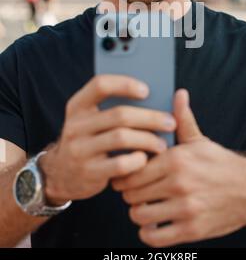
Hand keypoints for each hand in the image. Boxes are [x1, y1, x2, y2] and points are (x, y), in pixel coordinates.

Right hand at [39, 75, 176, 203]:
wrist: (60, 174)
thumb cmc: (88, 140)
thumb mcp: (90, 120)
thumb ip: (111, 108)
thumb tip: (154, 100)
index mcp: (77, 106)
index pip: (100, 85)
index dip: (125, 84)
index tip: (147, 90)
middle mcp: (75, 125)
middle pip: (119, 115)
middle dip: (150, 118)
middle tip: (170, 122)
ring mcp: (80, 149)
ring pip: (122, 138)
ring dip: (148, 140)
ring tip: (163, 144)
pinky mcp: (88, 172)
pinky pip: (120, 164)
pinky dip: (138, 160)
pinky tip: (146, 159)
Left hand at [111, 89, 245, 246]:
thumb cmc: (221, 164)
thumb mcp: (200, 140)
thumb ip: (183, 118)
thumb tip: (179, 94)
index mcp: (176, 159)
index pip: (132, 168)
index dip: (125, 172)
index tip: (126, 174)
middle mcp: (179, 183)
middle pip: (131, 193)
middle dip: (129, 193)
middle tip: (133, 191)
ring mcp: (185, 208)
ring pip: (139, 215)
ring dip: (137, 213)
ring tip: (144, 207)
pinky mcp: (191, 230)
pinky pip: (155, 238)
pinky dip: (148, 234)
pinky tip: (153, 224)